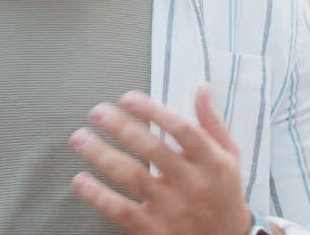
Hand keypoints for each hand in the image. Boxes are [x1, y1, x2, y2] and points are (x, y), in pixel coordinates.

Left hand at [68, 83, 253, 234]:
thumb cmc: (223, 194)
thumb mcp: (229, 157)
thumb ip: (211, 123)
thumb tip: (200, 88)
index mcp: (211, 162)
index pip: (182, 129)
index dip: (153, 111)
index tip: (128, 98)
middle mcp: (192, 184)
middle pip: (152, 150)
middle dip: (121, 127)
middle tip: (98, 112)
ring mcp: (172, 209)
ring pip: (132, 177)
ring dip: (102, 155)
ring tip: (80, 138)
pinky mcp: (155, 230)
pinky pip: (122, 211)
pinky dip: (98, 195)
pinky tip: (81, 181)